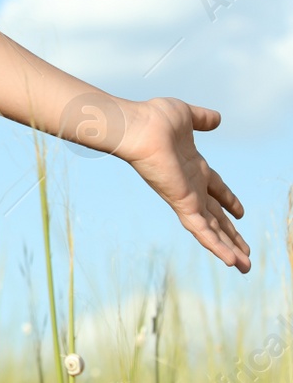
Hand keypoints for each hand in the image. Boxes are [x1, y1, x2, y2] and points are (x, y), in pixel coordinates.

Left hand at [115, 97, 250, 272]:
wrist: (137, 126)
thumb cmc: (154, 118)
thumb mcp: (186, 116)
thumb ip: (202, 119)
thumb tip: (217, 118)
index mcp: (194, 167)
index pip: (216, 189)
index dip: (229, 200)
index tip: (240, 213)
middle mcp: (190, 185)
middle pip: (216, 216)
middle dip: (231, 234)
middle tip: (245, 252)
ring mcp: (186, 196)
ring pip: (211, 230)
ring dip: (229, 248)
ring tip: (244, 267)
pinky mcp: (181, 203)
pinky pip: (202, 230)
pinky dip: (216, 246)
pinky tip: (231, 261)